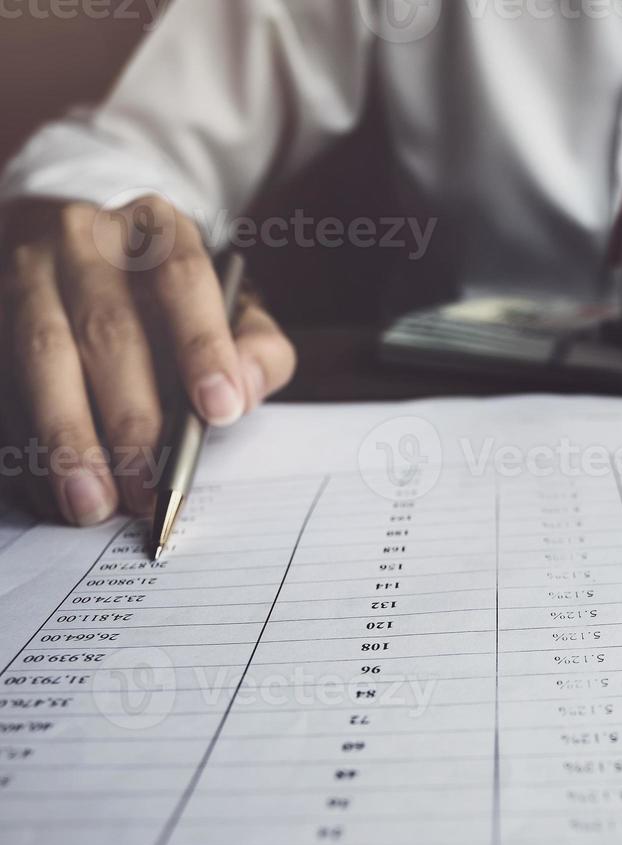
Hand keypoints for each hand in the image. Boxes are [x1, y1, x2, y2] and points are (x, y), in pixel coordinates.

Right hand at [0, 197, 295, 523]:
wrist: (84, 245)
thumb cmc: (172, 293)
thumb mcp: (233, 302)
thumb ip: (257, 346)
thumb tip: (244, 393)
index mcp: (157, 227)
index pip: (182, 278)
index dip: (202, 346)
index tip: (220, 411)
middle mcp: (83, 239)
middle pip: (106, 330)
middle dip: (130, 420)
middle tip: (152, 486)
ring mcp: (22, 272)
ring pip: (39, 356)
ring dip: (66, 438)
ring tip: (94, 502)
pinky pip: (1, 382)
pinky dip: (26, 444)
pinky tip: (51, 491)